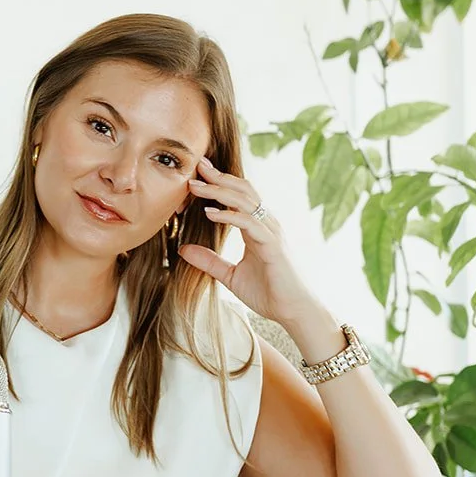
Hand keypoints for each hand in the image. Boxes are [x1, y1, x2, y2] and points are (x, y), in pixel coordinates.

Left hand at [179, 157, 312, 322]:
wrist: (292, 311)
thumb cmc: (268, 293)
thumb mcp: (230, 276)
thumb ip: (209, 262)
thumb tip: (183, 250)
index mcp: (257, 228)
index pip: (238, 196)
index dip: (219, 183)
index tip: (197, 173)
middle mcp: (266, 224)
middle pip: (242, 190)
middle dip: (218, 177)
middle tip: (196, 165)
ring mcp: (271, 232)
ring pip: (244, 201)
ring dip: (218, 191)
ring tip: (195, 186)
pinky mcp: (272, 245)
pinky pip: (249, 223)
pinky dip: (228, 215)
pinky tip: (209, 213)